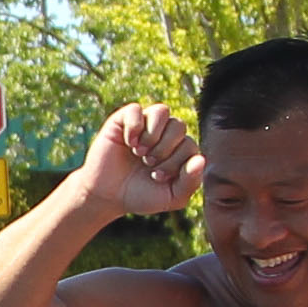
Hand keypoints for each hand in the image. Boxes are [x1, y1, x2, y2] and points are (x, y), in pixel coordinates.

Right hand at [78, 101, 203, 224]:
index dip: (176, 162)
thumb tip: (200, 160)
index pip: (190, 145)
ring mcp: (144, 125)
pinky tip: (128, 143)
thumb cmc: (140, 195)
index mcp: (178, 150)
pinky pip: (135, 109)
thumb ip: (190, 183)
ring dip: (152, 135)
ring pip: (161, 111)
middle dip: (165, 149)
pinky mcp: (123, 120)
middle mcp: (164, 134)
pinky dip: (134, 126)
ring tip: (140, 152)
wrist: (106, 196)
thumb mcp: (171, 197)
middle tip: (148, 164)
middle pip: (178, 126)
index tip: (156, 177)